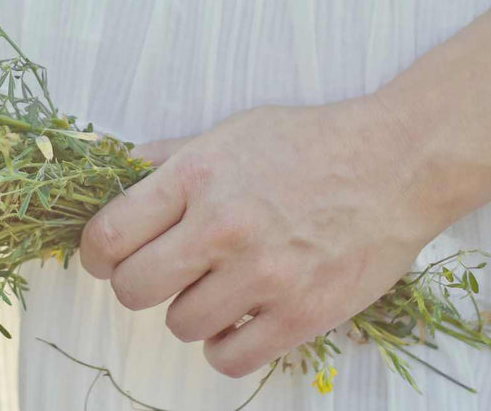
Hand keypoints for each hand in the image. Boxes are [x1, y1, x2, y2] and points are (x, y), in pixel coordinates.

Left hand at [79, 98, 441, 378]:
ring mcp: (262, 275)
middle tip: (160, 273)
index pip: (110, 234)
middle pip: (134, 288)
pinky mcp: (300, 315)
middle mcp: (222, 227)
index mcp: (197, 176)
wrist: (395, 165)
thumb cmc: (310, 144)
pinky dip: (224, 345)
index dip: (96, 253)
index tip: (106, 256)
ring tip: (216, 286)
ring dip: (187, 312)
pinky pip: (227, 358)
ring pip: (179, 326)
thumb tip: (113, 171)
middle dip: (136, 284)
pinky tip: (239, 318)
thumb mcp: (230, 132)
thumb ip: (169, 158)